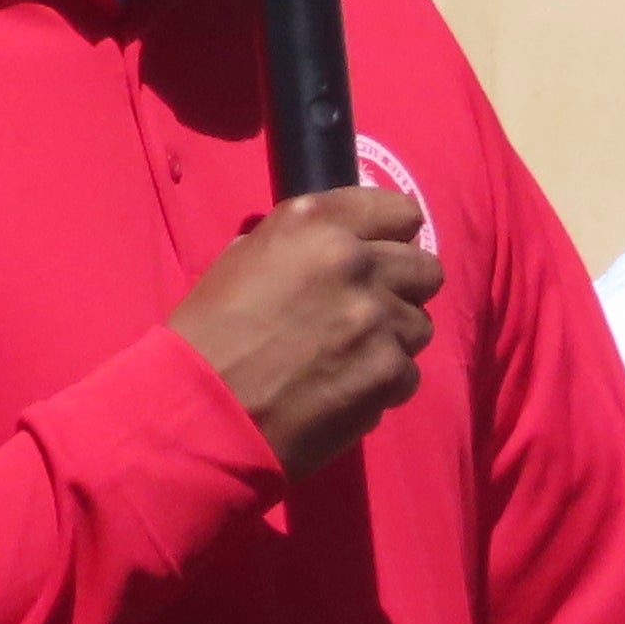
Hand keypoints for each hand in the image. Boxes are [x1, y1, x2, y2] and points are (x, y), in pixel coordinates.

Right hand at [173, 186, 440, 477]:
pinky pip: (408, 373)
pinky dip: (383, 385)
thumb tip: (330, 245)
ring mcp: (376, 319)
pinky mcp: (387, 373)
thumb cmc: (207, 336)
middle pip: (423, 268)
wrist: (201, 412)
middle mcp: (354, 261)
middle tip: (367, 315)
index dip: (392, 238)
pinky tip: (345, 391)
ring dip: (392, 341)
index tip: (379, 258)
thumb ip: (297, 245)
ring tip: (350, 359)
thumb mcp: (241, 260)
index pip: (399, 212)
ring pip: (419, 325)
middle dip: (400, 291)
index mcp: (315, 224)